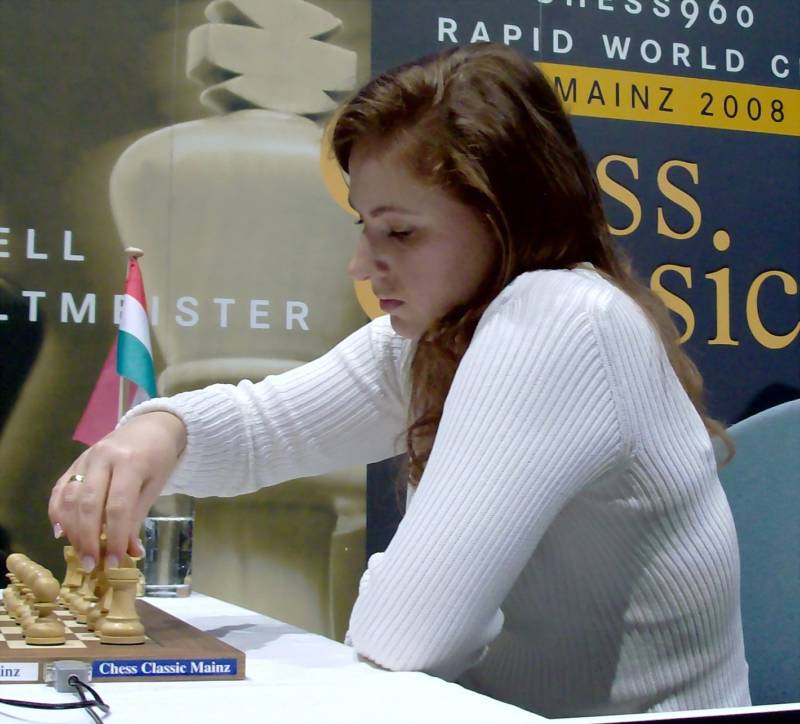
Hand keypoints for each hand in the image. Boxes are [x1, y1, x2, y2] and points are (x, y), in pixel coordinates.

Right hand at [48, 411, 186, 571]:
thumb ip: (137, 517)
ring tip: (80, 553)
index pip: (118, 506)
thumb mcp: (155, 486)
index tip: (113, 561)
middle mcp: (103, 457)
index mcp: (130, 462)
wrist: (151, 427)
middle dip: (88, 538)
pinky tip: (61, 532)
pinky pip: (60, 489)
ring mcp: (86, 458)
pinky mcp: (75, 461)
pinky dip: (57, 512)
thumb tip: (129, 553)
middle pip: (88, 504)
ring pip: (70, 497)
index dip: (114, 537)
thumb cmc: (158, 458)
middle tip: (91, 564)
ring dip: (72, 530)